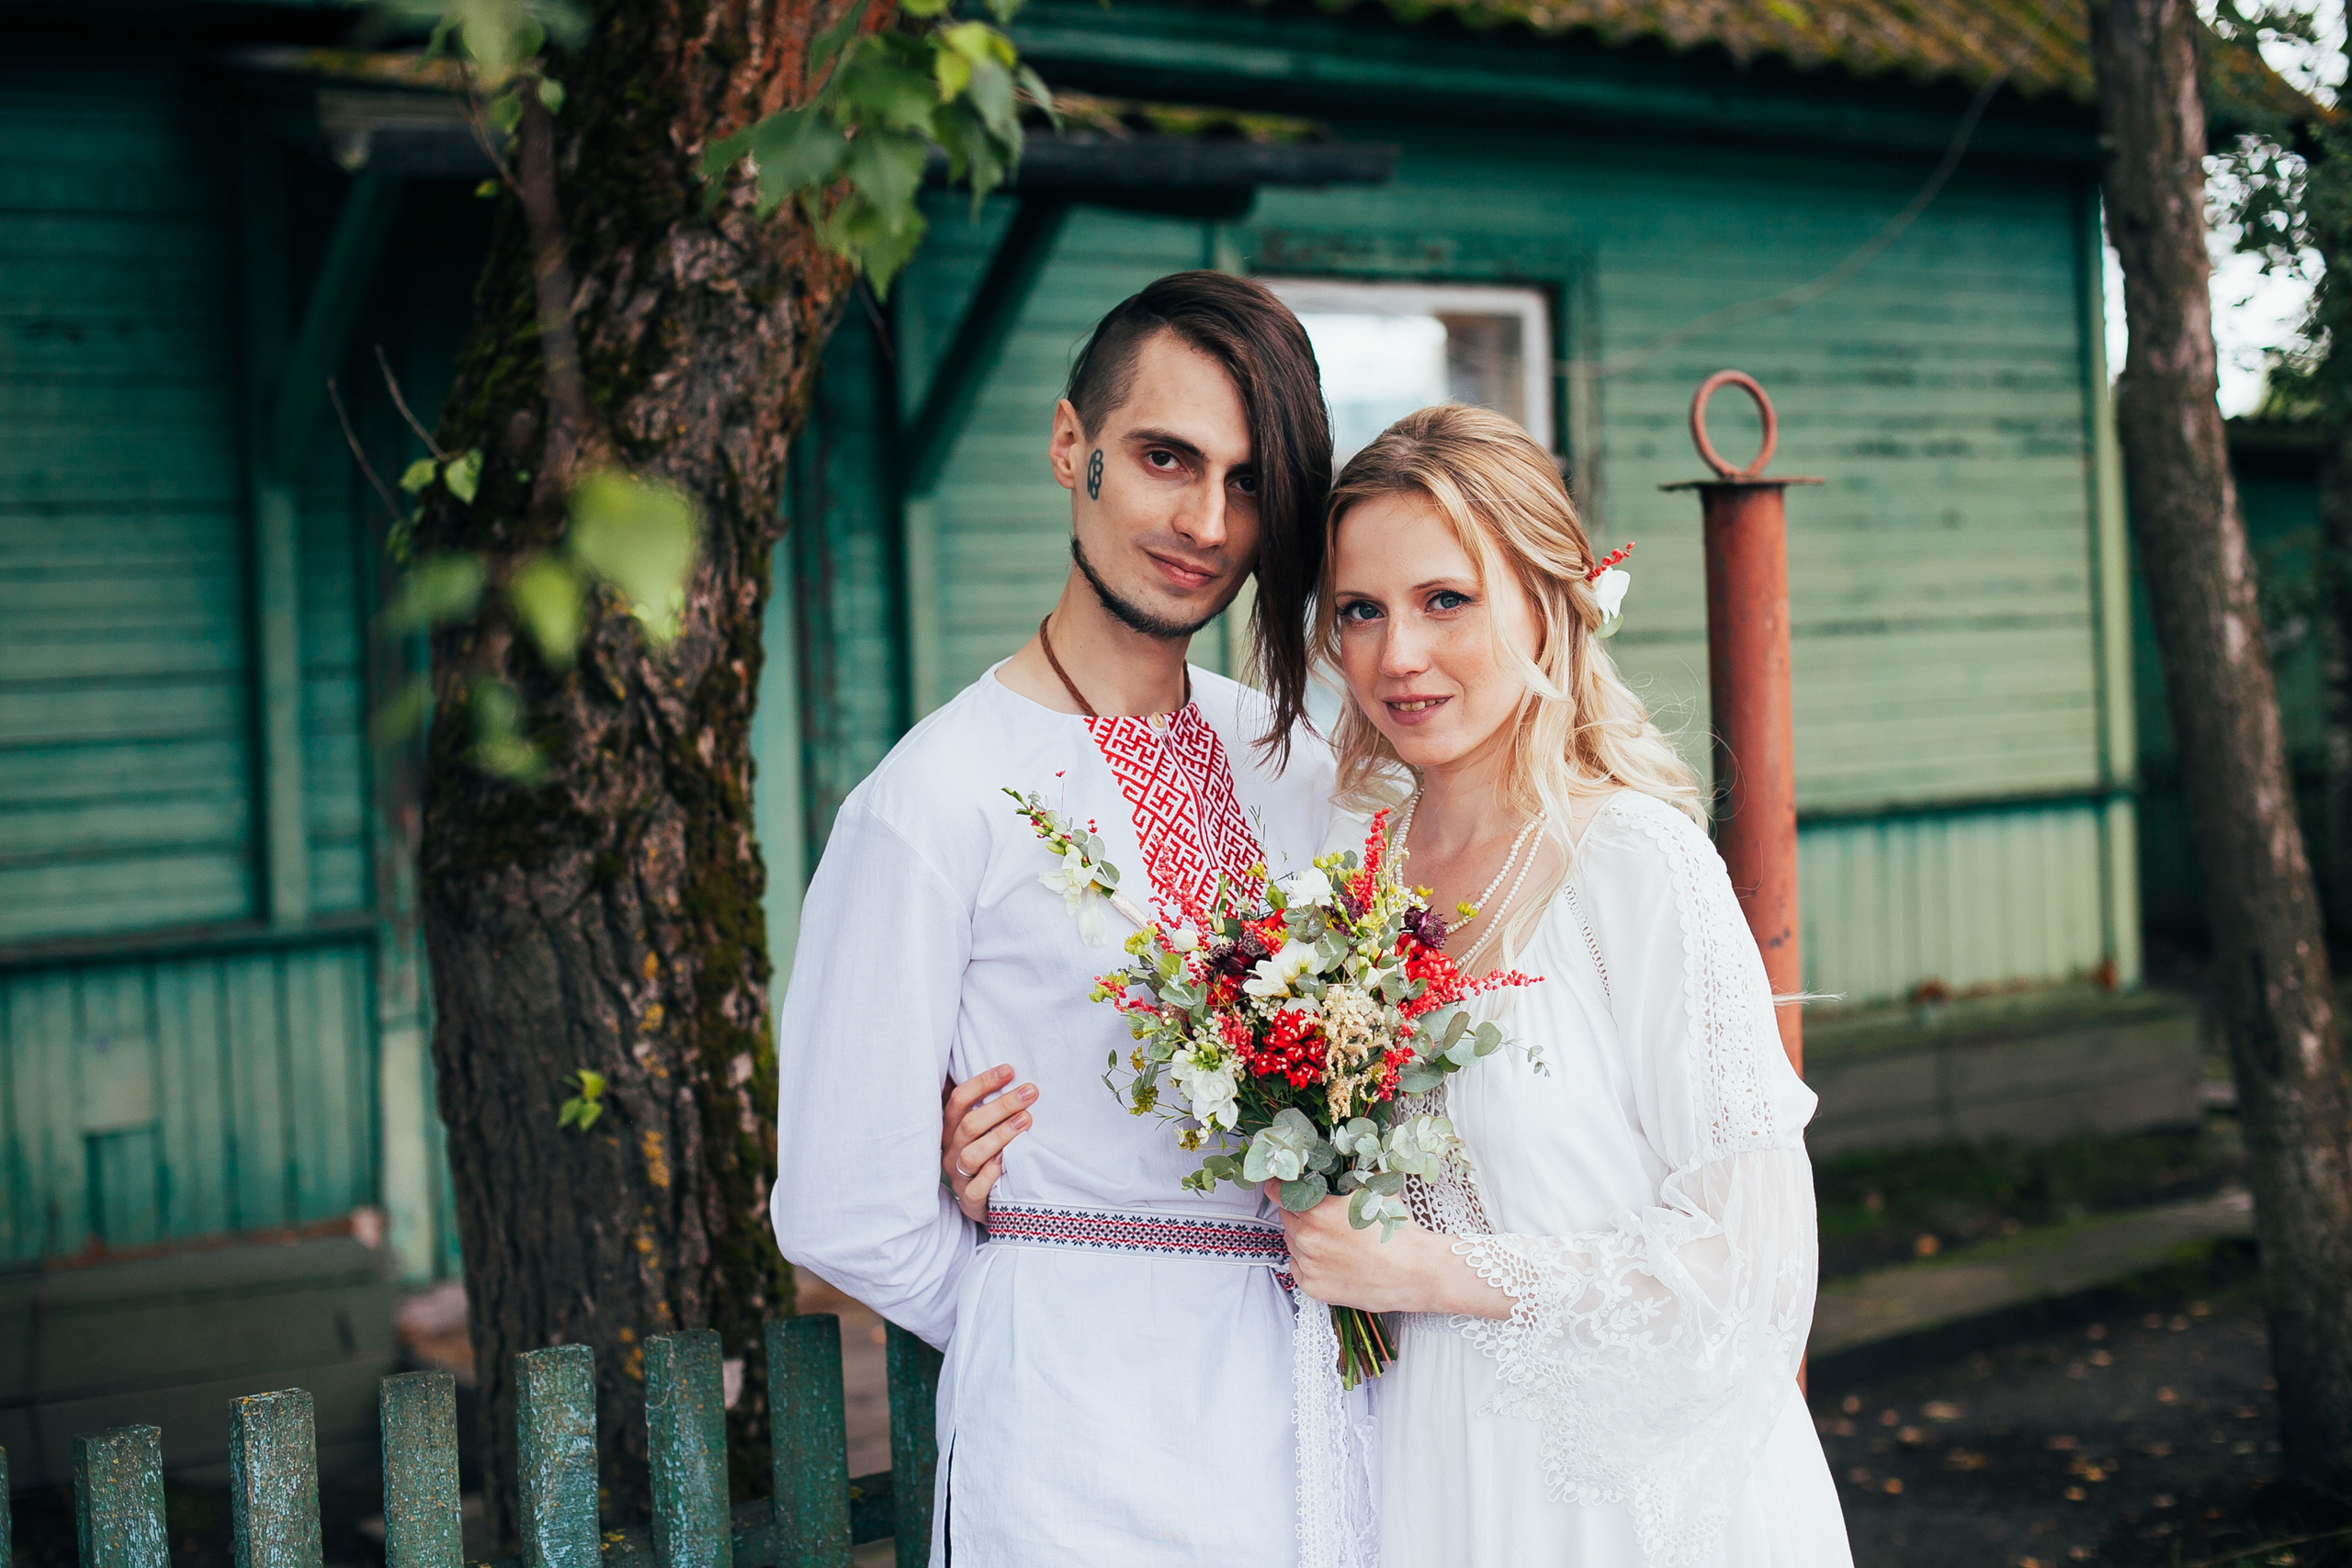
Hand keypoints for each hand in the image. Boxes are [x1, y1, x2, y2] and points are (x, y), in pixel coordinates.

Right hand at [943, 1065, 1035, 1222]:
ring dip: (1000, 1135)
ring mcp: (958, 1177)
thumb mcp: (984, 1131)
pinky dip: (991, 1173)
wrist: (987, 1204)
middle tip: (1030, 1092)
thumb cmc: (989, 1157)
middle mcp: (951, 1151)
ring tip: (1026, 1120)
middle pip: (969, 1124)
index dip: (982, 1083)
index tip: (1009, 1070)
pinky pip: (976, 1188)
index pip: (958, 1100)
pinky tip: (1008, 1160)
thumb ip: (989, 1108)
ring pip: (972, 1154)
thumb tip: (1011, 1071)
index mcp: (952, 1130)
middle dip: (1001, 1106)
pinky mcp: (969, 1200)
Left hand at [1267, 1181, 1511, 1318]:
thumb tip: (1348, 1148)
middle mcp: (1307, 1240)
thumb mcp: (1376, 1188)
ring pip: (1292, 1243)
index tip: (1279, 1183)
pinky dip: (1308, 1261)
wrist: (1416, 1272)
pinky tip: (1331, 1258)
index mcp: (1317, 1212)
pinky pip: (1298, 1268)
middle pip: (1286, 1218)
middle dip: (1297, 1211)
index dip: (1278, 1186)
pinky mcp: (1314, 1289)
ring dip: (1303, 1236)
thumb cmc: (1397, 1230)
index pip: (1278, 1193)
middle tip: (1318, 1212)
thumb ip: (1353, 1171)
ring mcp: (1309, 1266)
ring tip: (1331, 1237)